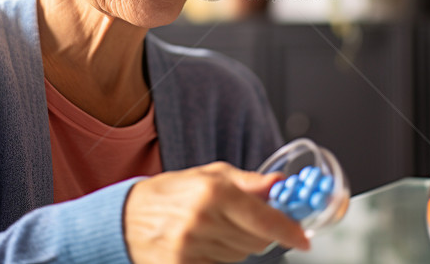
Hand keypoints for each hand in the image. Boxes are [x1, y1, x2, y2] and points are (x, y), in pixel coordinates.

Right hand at [124, 161, 309, 263]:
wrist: (126, 219)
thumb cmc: (172, 193)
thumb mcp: (210, 175)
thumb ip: (249, 182)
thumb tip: (280, 185)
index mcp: (213, 194)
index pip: (264, 219)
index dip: (288, 231)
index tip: (303, 239)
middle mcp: (203, 222)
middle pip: (256, 242)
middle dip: (260, 233)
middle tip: (244, 221)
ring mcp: (191, 249)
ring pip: (240, 257)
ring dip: (238, 246)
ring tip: (215, 229)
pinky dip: (221, 258)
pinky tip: (205, 244)